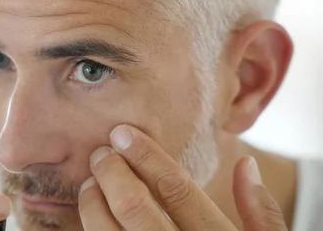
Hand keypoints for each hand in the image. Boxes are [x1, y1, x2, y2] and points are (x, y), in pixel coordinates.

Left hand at [78, 125, 287, 229]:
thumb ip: (262, 214)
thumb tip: (245, 165)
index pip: (176, 191)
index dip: (147, 157)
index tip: (123, 134)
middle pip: (135, 207)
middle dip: (111, 173)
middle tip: (100, 154)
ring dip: (93, 204)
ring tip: (89, 184)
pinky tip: (91, 219)